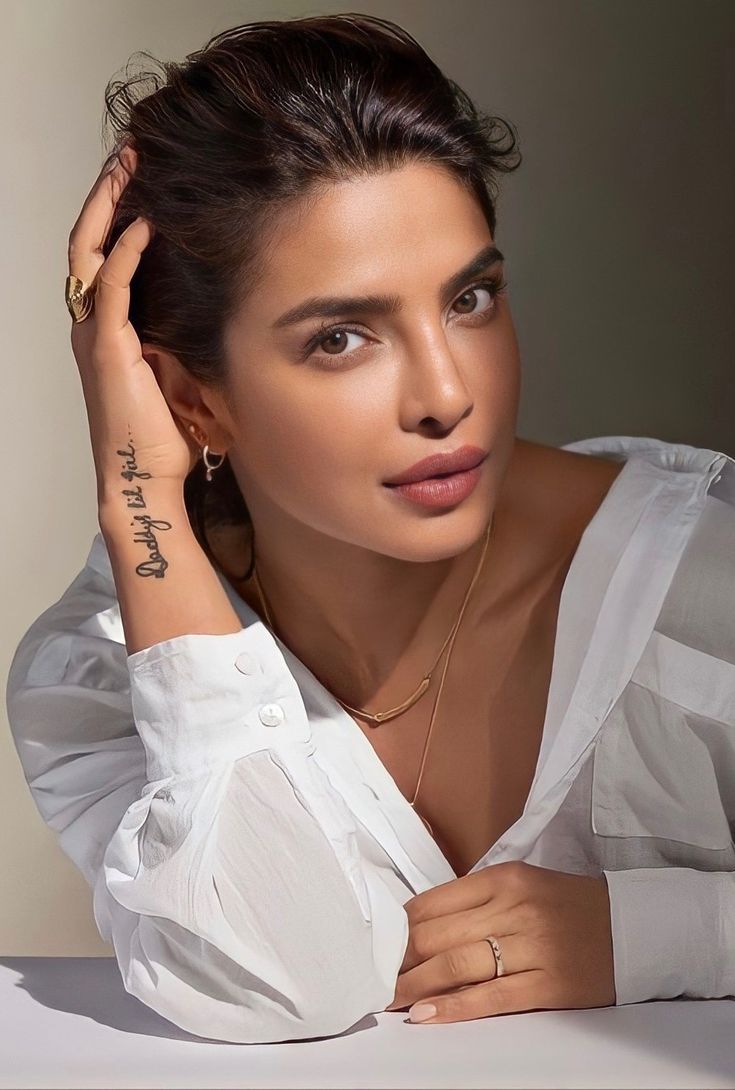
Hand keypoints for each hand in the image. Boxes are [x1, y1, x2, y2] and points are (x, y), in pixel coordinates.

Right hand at [67, 145, 197, 506]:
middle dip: (106, 194)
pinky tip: (146, 224)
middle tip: (127, 152)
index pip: (102, 254)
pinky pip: (114, 288)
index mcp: (107, 328)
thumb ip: (181, 335)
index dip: (115, 212)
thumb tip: (212, 306)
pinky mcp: (110, 350)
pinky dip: (127, 252)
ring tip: (129, 166)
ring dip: (110, 207)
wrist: (144, 477)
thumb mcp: (176, 373)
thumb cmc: (163, 435)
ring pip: (91, 253)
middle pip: (88, 242)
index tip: (140, 177)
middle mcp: (93, 324)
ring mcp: (97, 335)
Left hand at [385, 860, 615, 1022]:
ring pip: (456, 965)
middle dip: (399, 961)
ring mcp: (532, 945)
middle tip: (373, 978)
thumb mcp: (522, 886)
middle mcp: (515, 907)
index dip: (399, 929)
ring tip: (388, 999)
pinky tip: (426, 1015)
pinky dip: (452, 1007)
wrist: (633, 928)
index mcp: (504, 878)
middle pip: (438, 935)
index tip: (378, 946)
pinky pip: (490, 997)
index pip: (434, 902)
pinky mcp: (548, 984)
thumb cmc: (569, 907)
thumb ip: (476, 901)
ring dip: (415, 986)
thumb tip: (420, 928)